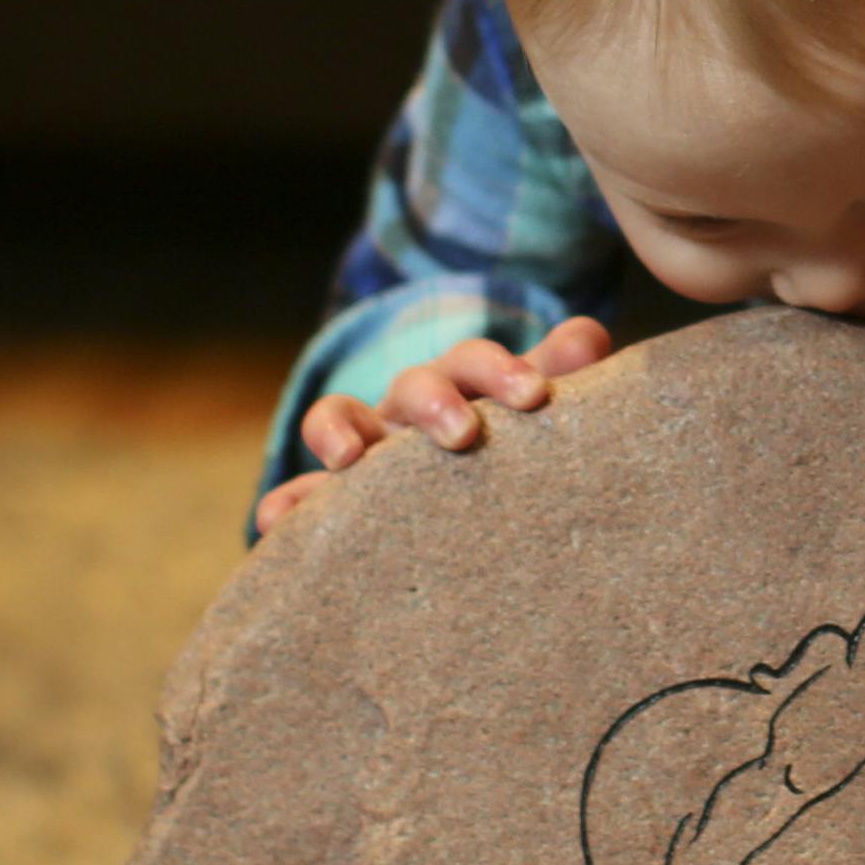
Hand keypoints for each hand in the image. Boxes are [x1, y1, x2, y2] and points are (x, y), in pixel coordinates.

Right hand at [253, 314, 612, 536]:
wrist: (481, 527)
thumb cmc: (515, 454)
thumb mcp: (535, 414)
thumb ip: (562, 376)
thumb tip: (588, 337)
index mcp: (469, 388)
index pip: (478, 363)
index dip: (502, 369)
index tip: (536, 395)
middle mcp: (412, 411)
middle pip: (415, 386)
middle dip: (435, 401)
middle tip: (464, 433)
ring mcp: (368, 453)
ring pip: (341, 421)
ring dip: (340, 433)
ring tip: (348, 458)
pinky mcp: (331, 502)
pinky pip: (301, 497)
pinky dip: (288, 503)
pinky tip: (276, 521)